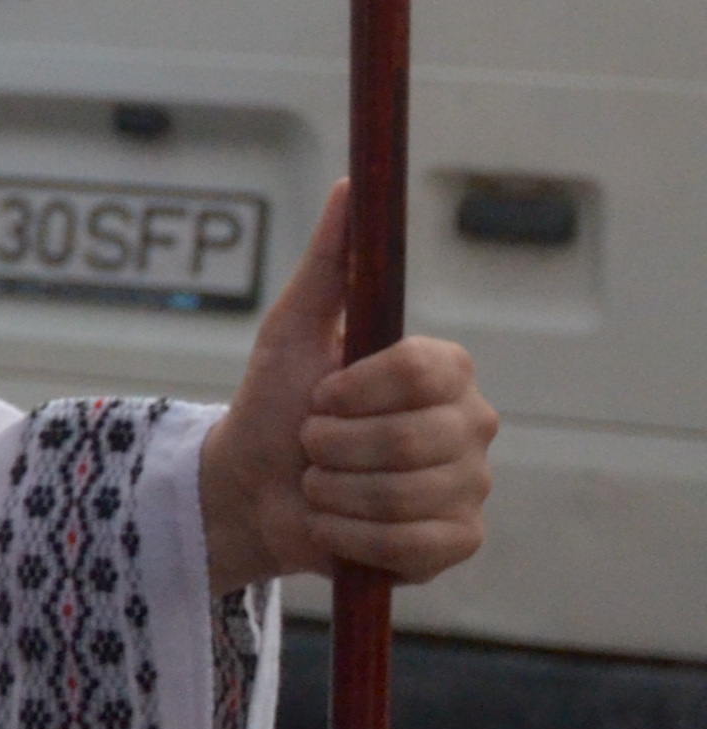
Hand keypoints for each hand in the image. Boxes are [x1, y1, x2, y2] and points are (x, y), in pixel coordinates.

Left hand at [200, 183, 500, 592]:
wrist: (255, 486)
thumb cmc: (278, 401)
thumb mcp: (292, 328)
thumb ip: (330, 261)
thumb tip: (351, 184)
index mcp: (445, 368)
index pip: (422, 371)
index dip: (354, 389)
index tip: (321, 393)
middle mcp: (474, 424)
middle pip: (408, 440)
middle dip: (331, 446)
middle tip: (314, 442)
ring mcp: (472, 486)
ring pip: (403, 495)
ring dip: (333, 492)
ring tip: (321, 481)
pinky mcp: (459, 542)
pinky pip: (413, 545)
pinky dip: (352, 536)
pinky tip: (337, 523)